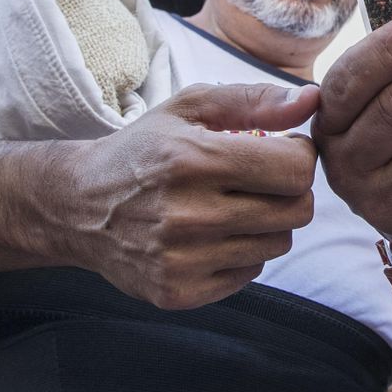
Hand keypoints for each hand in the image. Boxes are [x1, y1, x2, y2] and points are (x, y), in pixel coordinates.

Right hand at [60, 81, 320, 308]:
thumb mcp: (190, 107)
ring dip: (268, 222)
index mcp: (192, 159)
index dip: (300, 156)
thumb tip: (314, 99)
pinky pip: (250, 273)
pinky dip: (243, 253)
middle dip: (290, 190)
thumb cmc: (144, 149)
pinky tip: (214, 234)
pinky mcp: (178, 292)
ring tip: (233, 205)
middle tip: (262, 179)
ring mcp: (181, 259)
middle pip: (296, 211)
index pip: (296, 169)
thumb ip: (256, 100)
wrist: (78, 206)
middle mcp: (187, 214)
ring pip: (278, 244)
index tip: (282, 151)